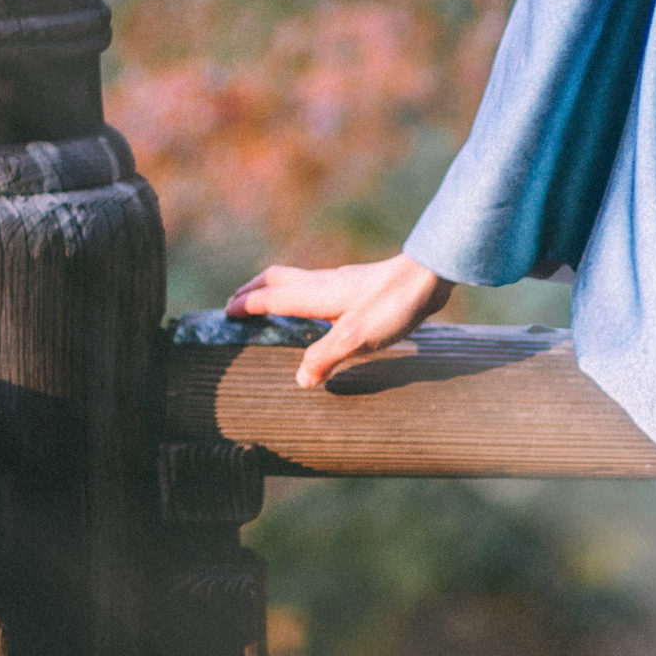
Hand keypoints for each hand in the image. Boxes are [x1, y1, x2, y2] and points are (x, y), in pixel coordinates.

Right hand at [224, 255, 454, 389]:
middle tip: (237, 301)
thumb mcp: (356, 338)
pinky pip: (318, 286)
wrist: (429, 276)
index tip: (226, 312)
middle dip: (254, 288)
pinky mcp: (360, 285)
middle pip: (278, 278)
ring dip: (277, 290)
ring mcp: (342, 281)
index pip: (270, 297)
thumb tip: (300, 379)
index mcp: (316, 294)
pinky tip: (317, 311)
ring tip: (270, 306)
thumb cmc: (392, 304)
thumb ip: (324, 358)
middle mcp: (324, 282)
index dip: (246, 304)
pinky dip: (302, 294)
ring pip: (298, 279)